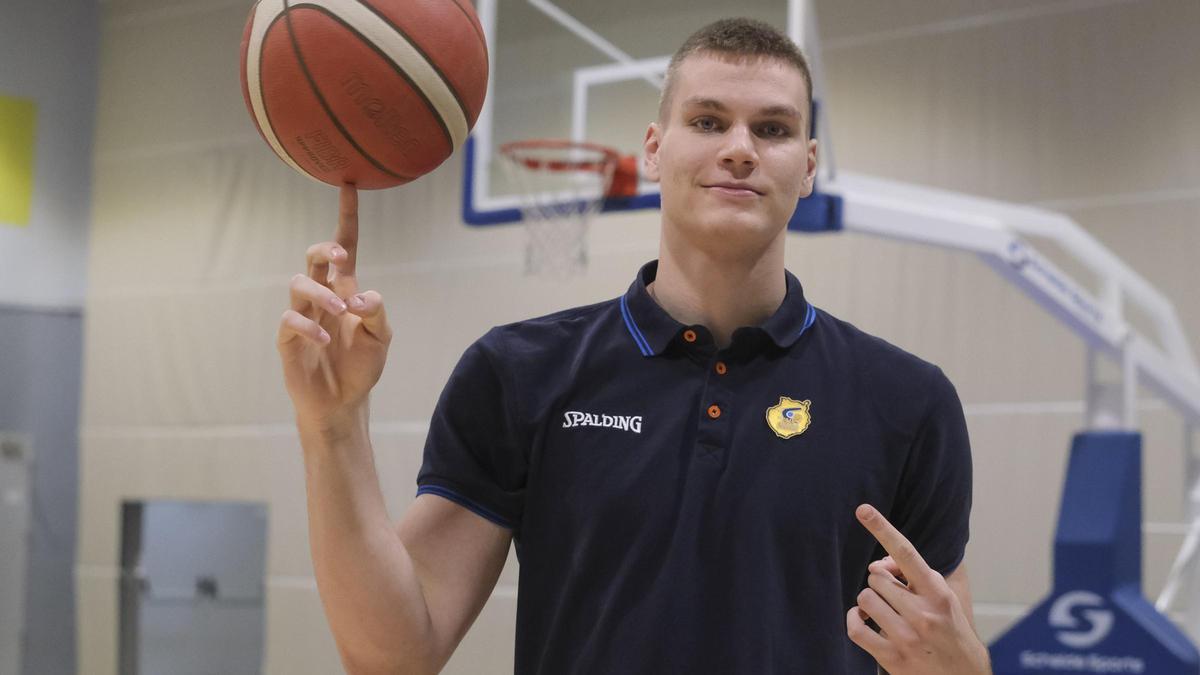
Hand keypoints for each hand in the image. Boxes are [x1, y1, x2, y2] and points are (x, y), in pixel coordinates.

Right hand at [277, 184, 391, 428]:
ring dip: (321, 294)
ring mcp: (303, 316)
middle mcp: (322, 297)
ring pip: (299, 284)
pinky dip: (309, 326)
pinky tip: (326, 340)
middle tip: (343, 259)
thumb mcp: (381, 337)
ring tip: (340, 313)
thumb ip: (377, 312)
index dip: (346, 216)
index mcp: (346, 290)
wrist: (343, 403)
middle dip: (325, 249)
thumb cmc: (362, 367)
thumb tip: (358, 296)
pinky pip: (290, 319)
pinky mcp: (288, 339)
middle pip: (314, 257)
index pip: (346, 246)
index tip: (349, 184)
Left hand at [846, 504, 990, 674]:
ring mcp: (907, 638)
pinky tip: (864, 620)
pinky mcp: (892, 658)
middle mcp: (923, 614)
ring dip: (869, 603)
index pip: (906, 554)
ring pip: (865, 599)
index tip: (863, 510)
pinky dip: (854, 620)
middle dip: (882, 584)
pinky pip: (855, 627)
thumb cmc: (953, 636)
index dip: (883, 529)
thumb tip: (879, 564)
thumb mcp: (946, 601)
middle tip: (895, 597)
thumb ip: (917, 578)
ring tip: (885, 612)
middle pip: (877, 578)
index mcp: (939, 595)